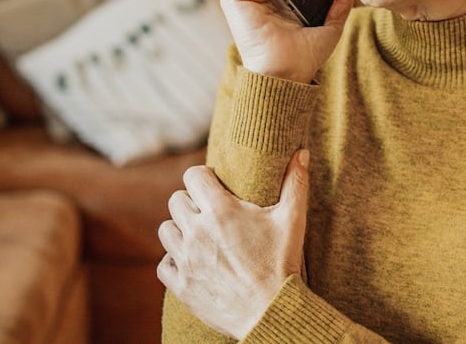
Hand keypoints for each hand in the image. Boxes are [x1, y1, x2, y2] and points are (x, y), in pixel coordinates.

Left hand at [157, 150, 310, 339]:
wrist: (271, 312)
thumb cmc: (282, 264)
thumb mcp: (292, 220)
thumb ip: (295, 183)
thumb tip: (301, 152)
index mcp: (220, 211)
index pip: (193, 176)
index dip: (203, 177)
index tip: (213, 185)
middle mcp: (197, 232)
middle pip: (176, 200)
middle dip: (191, 202)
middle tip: (209, 212)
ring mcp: (186, 259)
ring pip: (165, 230)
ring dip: (180, 229)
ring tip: (198, 235)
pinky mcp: (181, 285)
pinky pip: (164, 264)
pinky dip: (174, 261)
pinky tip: (191, 261)